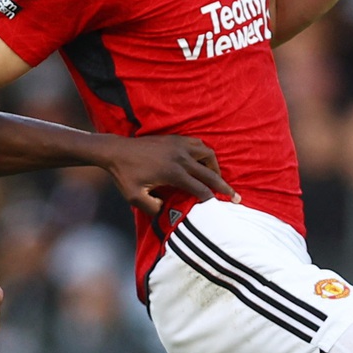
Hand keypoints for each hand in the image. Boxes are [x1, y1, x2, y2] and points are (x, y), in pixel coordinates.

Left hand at [102, 134, 236, 213]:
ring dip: (215, 167)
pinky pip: (198, 144)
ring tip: (217, 179)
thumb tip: (169, 213)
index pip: (200, 189)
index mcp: (173, 173)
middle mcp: (180, 157)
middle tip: (236, 197)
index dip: (211, 200)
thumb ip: (153, 208)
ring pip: (208, 154)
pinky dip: (205, 154)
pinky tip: (203, 162)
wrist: (116, 151)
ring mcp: (179, 145)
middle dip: (224, 186)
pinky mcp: (176, 139)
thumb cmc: (125, 176)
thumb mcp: (135, 197)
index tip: (220, 209)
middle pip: (210, 172)